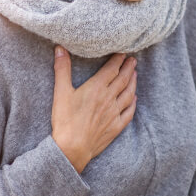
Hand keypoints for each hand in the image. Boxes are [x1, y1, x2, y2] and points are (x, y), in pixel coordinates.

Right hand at [51, 46, 137, 173]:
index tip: (123, 52)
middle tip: (133, 60)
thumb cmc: (65, 120)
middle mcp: (109, 98)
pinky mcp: (116, 127)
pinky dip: (133, 104)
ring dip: (133, 83)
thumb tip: (60, 48)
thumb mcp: (61, 92)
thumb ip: (62, 69)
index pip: (112, 69)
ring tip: (135, 74)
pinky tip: (134, 99)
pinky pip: (129, 113)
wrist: (72, 148)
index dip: (118, 59)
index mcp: (97, 88)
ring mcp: (114, 113)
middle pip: (123, 79)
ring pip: (129, 94)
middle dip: (129, 68)